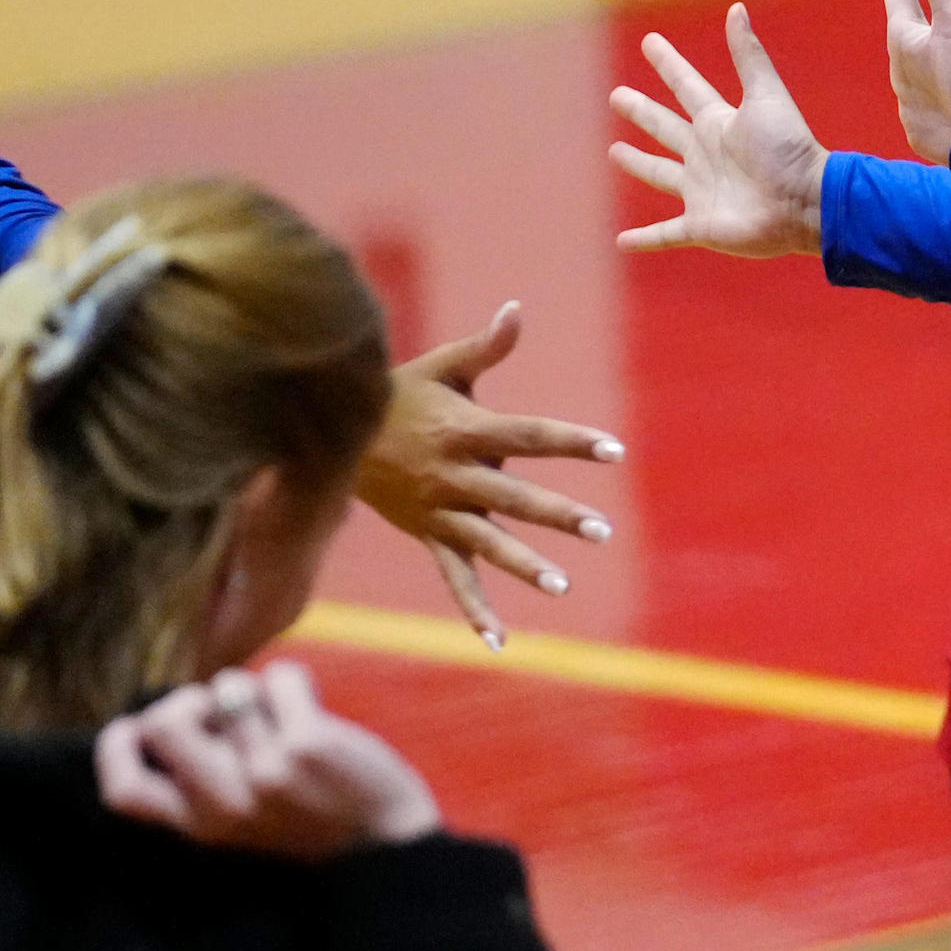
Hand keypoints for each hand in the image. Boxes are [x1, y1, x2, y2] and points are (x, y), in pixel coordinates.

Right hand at [96, 661, 443, 859]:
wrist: (388, 847)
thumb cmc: (310, 819)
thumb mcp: (239, 820)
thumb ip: (202, 780)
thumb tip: (167, 711)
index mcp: (201, 825)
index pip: (124, 790)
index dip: (117, 746)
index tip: (138, 726)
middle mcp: (227, 803)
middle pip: (161, 723)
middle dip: (188, 698)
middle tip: (223, 710)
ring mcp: (267, 773)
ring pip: (227, 687)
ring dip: (252, 687)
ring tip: (278, 714)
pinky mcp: (310, 745)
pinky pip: (281, 676)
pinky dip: (293, 680)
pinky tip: (308, 703)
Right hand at [355, 305, 623, 648]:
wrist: (336, 434)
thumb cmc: (404, 394)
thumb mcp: (444, 366)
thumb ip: (487, 346)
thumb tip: (517, 308)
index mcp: (465, 430)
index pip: (529, 436)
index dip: (571, 441)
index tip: (614, 449)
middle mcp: (455, 475)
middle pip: (514, 496)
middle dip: (557, 513)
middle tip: (602, 530)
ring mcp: (441, 510)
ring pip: (487, 543)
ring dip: (523, 565)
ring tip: (562, 586)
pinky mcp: (430, 536)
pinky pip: (455, 578)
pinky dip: (475, 611)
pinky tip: (500, 642)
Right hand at [613, 1, 830, 259]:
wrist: (805, 202)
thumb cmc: (789, 149)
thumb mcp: (766, 96)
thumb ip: (749, 56)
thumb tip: (736, 8)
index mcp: (720, 123)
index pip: (687, 86)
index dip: (669, 64)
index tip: (651, 42)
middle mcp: (706, 154)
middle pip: (665, 127)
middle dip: (642, 111)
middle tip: (617, 95)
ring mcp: (701, 190)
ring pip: (660, 174)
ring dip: (638, 164)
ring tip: (615, 152)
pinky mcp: (700, 226)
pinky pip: (666, 233)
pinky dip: (645, 238)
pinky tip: (622, 241)